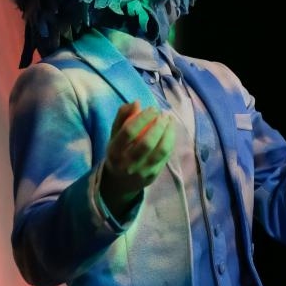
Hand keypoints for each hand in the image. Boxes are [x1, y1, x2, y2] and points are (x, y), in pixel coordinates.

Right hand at [100, 101, 174, 218]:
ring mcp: (141, 172)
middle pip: (146, 143)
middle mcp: (127, 164)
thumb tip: (137, 103)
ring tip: (170, 120)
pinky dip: (170, 142)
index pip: (129, 132)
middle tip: (164, 114)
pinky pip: (165, 157)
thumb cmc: (118, 151)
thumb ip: (122, 116)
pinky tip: (171, 131)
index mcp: (114, 151)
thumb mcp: (114, 134)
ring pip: (160, 151)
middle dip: (158, 125)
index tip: (153, 108)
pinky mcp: (153, 176)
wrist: (119, 182)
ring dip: (168, 133)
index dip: (143, 117)